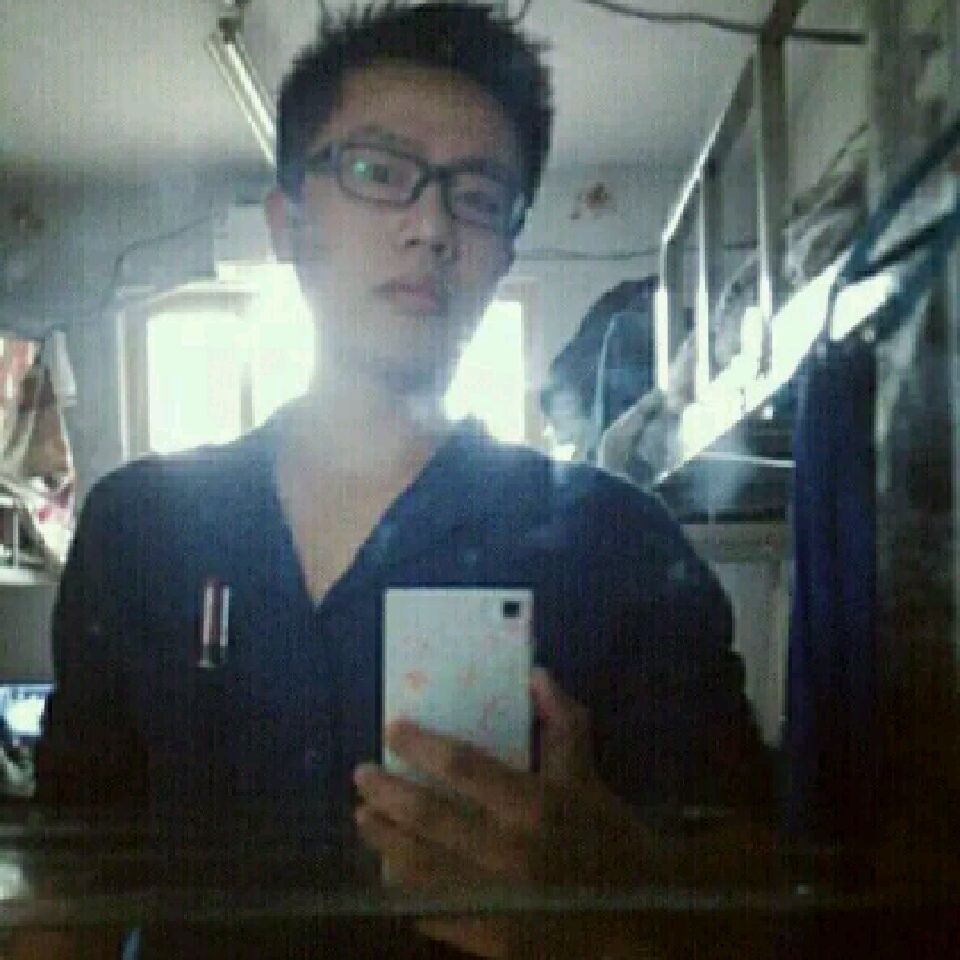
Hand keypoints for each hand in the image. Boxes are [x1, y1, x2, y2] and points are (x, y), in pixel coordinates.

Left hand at [353, 669, 645, 956]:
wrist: (642, 920)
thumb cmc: (610, 839)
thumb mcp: (588, 777)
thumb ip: (563, 723)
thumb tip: (537, 675)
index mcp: (534, 806)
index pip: (462, 766)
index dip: (421, 745)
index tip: (393, 730)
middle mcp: (509, 852)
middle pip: (429, 818)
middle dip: (388, 794)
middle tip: (362, 775)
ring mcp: (497, 902)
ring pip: (421, 868)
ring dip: (385, 842)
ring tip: (364, 819)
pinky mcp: (492, 940)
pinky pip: (434, 914)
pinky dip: (407, 893)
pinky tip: (391, 875)